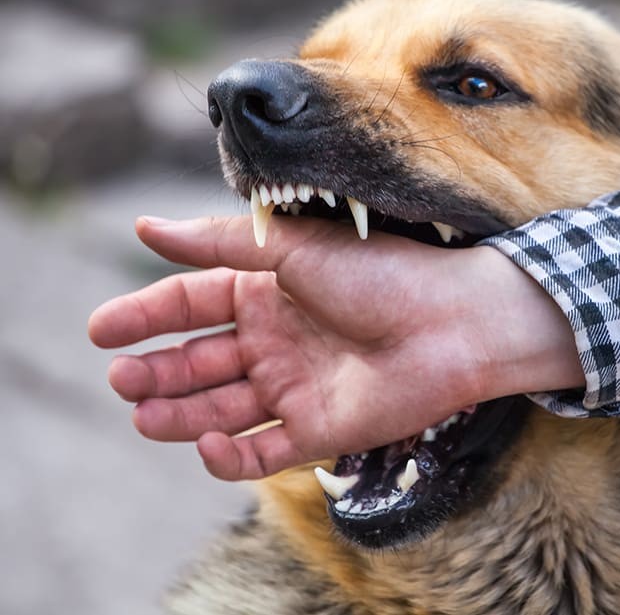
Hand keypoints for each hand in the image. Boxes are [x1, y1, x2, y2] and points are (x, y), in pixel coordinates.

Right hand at [88, 216, 582, 479]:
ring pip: (220, 407)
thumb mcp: (292, 247)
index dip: (145, 316)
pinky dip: (230, 455)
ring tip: (141, 413)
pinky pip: (262, 451)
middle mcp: (276, 340)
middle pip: (199, 361)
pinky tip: (206, 443)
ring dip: (179, 413)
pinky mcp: (319, 430)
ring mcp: (295, 387)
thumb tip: (143, 228)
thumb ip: (219, 244)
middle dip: (156, 371)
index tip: (100, 330)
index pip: (191, 304)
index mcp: (267, 291)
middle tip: (121, 380)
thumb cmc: (381, 273)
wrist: (454, 322)